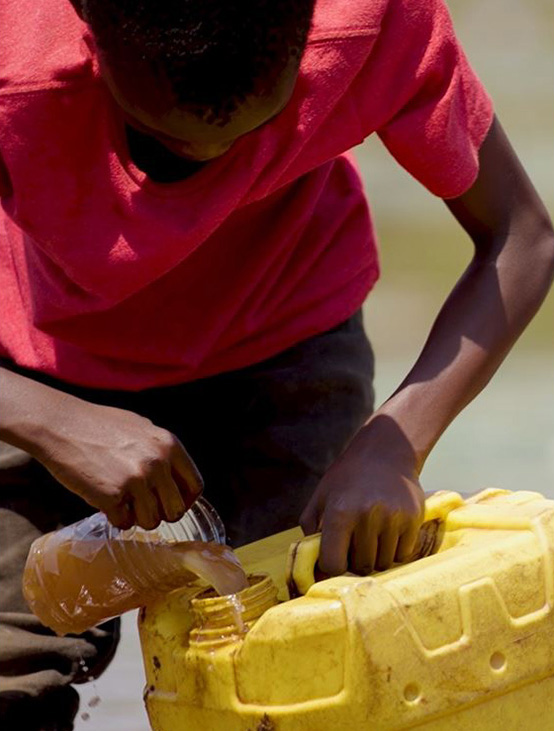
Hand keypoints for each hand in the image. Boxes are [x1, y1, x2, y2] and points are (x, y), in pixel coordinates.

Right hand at [36, 397, 202, 529]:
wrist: (60, 424)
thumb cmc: (98, 425)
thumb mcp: (142, 428)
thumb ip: (162, 451)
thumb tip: (175, 477)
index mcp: (169, 444)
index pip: (195, 486)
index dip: (183, 500)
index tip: (169, 503)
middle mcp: (158, 463)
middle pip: (176, 510)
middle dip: (160, 513)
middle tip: (141, 506)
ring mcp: (136, 480)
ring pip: (151, 522)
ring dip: (136, 517)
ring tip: (121, 501)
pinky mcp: (113, 495)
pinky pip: (123, 522)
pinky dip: (113, 517)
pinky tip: (103, 500)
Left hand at [300, 415, 423, 575]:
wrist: (384, 453)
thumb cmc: (348, 477)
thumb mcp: (321, 495)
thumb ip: (310, 528)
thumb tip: (312, 566)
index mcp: (339, 512)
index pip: (334, 565)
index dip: (333, 567)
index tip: (336, 559)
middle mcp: (366, 516)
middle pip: (361, 566)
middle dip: (356, 561)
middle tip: (355, 544)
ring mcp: (392, 518)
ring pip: (384, 563)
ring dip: (377, 557)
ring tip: (372, 536)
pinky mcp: (413, 518)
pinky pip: (403, 554)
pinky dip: (395, 550)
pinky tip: (389, 532)